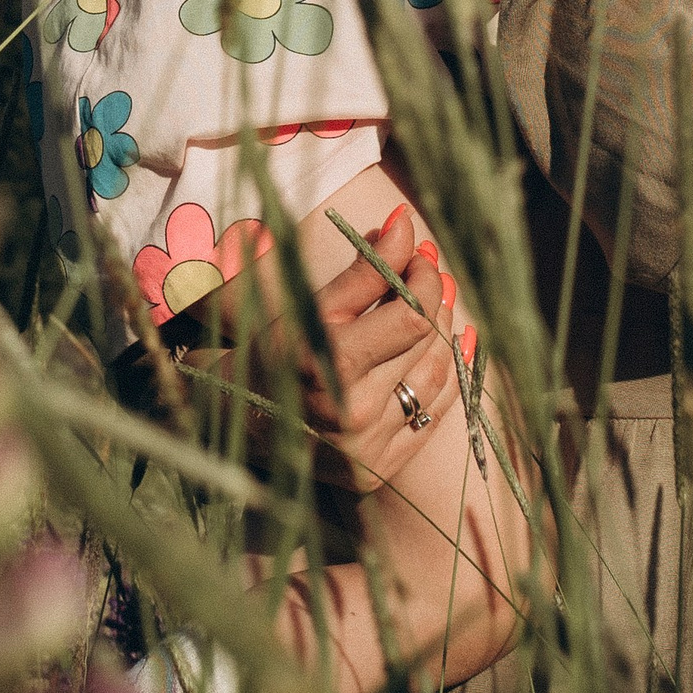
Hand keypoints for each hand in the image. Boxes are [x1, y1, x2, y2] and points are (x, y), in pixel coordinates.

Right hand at [277, 207, 451, 493]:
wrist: (237, 426)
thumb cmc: (267, 355)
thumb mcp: (305, 308)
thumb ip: (362, 270)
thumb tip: (405, 221)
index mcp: (324, 366)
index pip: (411, 315)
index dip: (423, 277)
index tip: (417, 251)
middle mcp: (349, 412)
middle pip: (425, 342)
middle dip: (434, 296)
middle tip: (429, 268)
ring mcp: (367, 448)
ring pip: (436, 376)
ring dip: (446, 331)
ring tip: (438, 300)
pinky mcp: (379, 470)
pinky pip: (434, 415)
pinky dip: (450, 373)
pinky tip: (454, 341)